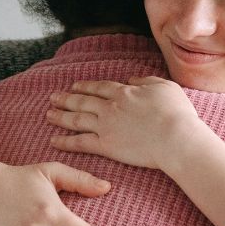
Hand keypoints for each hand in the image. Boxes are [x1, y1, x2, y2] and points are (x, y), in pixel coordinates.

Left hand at [46, 76, 202, 170]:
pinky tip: (54, 140)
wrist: (176, 138)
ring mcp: (106, 126)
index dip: (86, 86)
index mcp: (124, 92)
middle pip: (83, 101)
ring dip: (61, 116)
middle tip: (53, 97)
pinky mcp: (106, 146)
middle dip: (66, 99)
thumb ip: (146, 81)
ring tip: (48, 115)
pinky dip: (65, 141)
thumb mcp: (165, 86)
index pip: (100, 87)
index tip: (75, 86)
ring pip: (77, 119)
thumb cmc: (177, 113)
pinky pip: (80, 142)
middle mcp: (110, 107)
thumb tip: (132, 79)